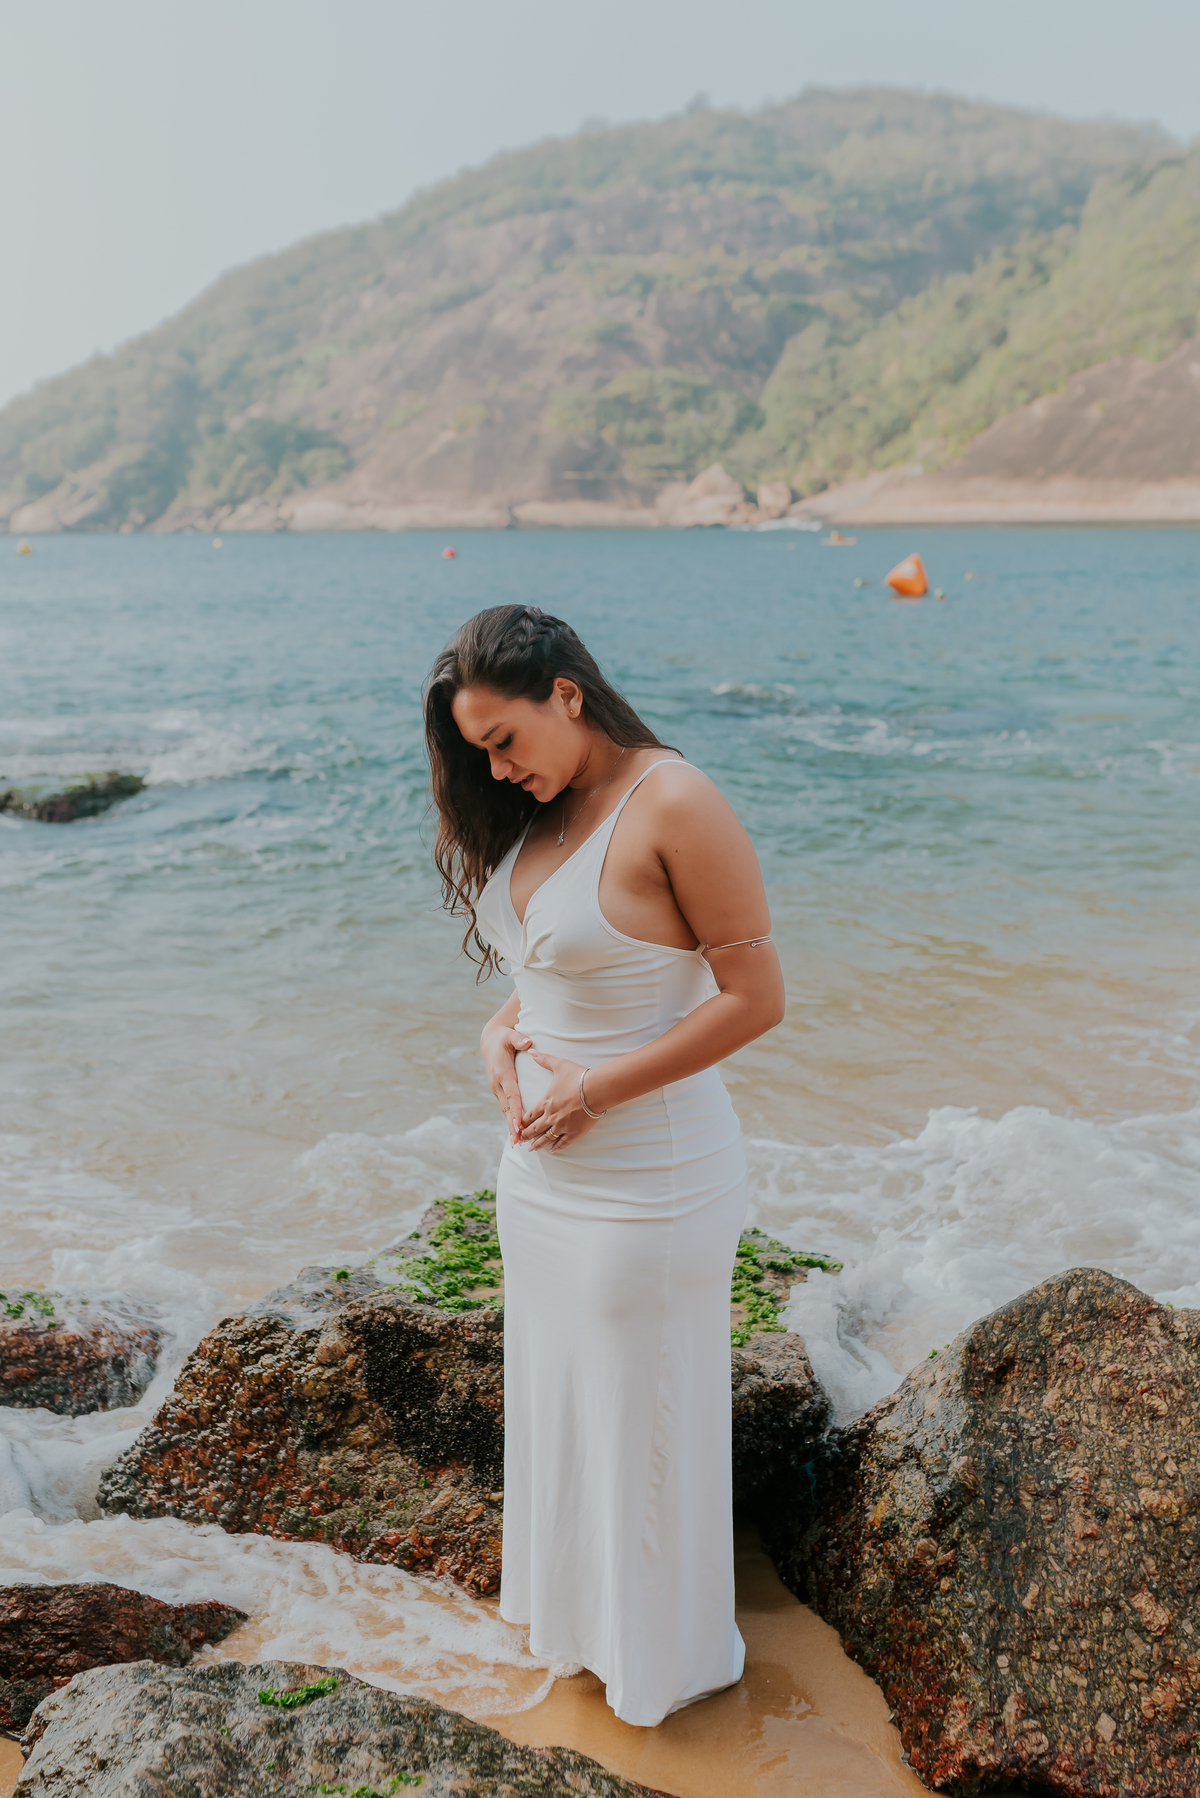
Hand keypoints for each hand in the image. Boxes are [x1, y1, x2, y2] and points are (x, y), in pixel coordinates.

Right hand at [481, 1023, 532, 1144]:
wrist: (489, 1040)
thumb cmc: (503, 1038)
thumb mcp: (510, 1035)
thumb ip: (519, 1039)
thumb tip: (527, 1042)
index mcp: (503, 1073)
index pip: (511, 1095)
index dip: (515, 1110)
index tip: (519, 1125)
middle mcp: (498, 1084)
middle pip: (507, 1108)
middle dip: (512, 1125)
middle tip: (518, 1140)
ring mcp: (497, 1088)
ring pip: (505, 1110)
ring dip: (510, 1125)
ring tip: (518, 1141)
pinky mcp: (498, 1090)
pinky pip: (505, 1107)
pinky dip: (509, 1119)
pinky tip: (516, 1131)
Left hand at [517, 1051, 597, 1153]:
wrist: (596, 1089)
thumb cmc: (578, 1077)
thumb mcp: (559, 1065)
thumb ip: (544, 1060)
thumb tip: (531, 1051)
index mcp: (545, 1102)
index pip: (529, 1115)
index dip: (522, 1121)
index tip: (516, 1126)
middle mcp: (551, 1116)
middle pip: (534, 1129)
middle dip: (526, 1135)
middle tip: (519, 1141)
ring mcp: (562, 1126)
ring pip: (546, 1138)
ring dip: (538, 1144)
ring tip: (531, 1150)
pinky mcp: (575, 1132)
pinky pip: (563, 1142)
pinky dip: (557, 1147)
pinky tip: (553, 1150)